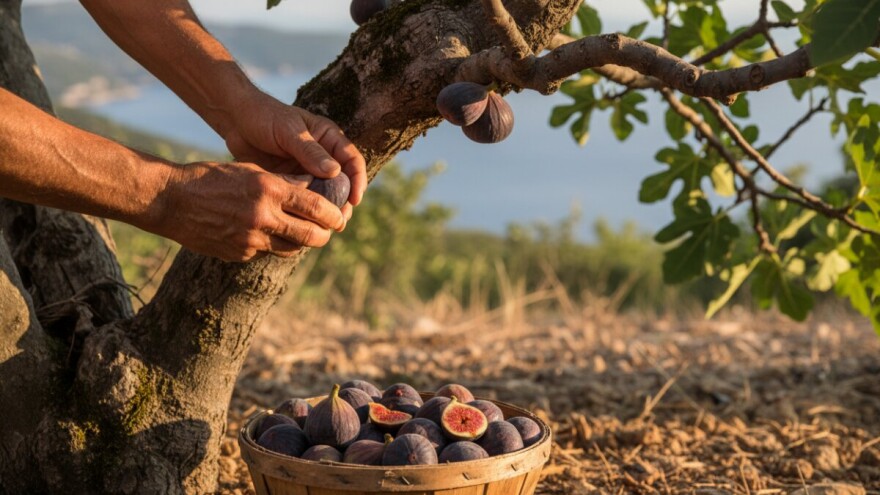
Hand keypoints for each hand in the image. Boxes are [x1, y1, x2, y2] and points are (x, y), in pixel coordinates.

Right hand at [154, 161, 344, 261]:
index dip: (334, 215)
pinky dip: (273, 244)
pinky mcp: (239, 254)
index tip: (341, 218)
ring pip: (291, 248)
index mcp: (268, 189)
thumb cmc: (209, 177)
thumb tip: (311, 184)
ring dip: (301, 243)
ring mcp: (251, 239)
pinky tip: (269, 235)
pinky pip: (266, 251)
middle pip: (310, 236)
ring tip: (305, 235)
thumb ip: (281, 180)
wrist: (170, 201)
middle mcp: (263, 216)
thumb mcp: (248, 169)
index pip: (315, 207)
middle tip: (329, 232)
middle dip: (324, 236)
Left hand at [223, 91, 366, 217]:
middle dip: (344, 202)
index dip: (358, 181)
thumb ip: (310, 151)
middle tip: (340, 220)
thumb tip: (336, 172)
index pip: (352, 161)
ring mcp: (308, 170)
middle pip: (343, 183)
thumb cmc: (264, 117)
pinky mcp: (293, 181)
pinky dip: (307, 211)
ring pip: (325, 194)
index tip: (354, 200)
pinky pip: (305, 199)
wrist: (236, 121)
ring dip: (327, 210)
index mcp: (329, 138)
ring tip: (324, 226)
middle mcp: (323, 156)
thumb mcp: (288, 130)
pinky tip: (304, 222)